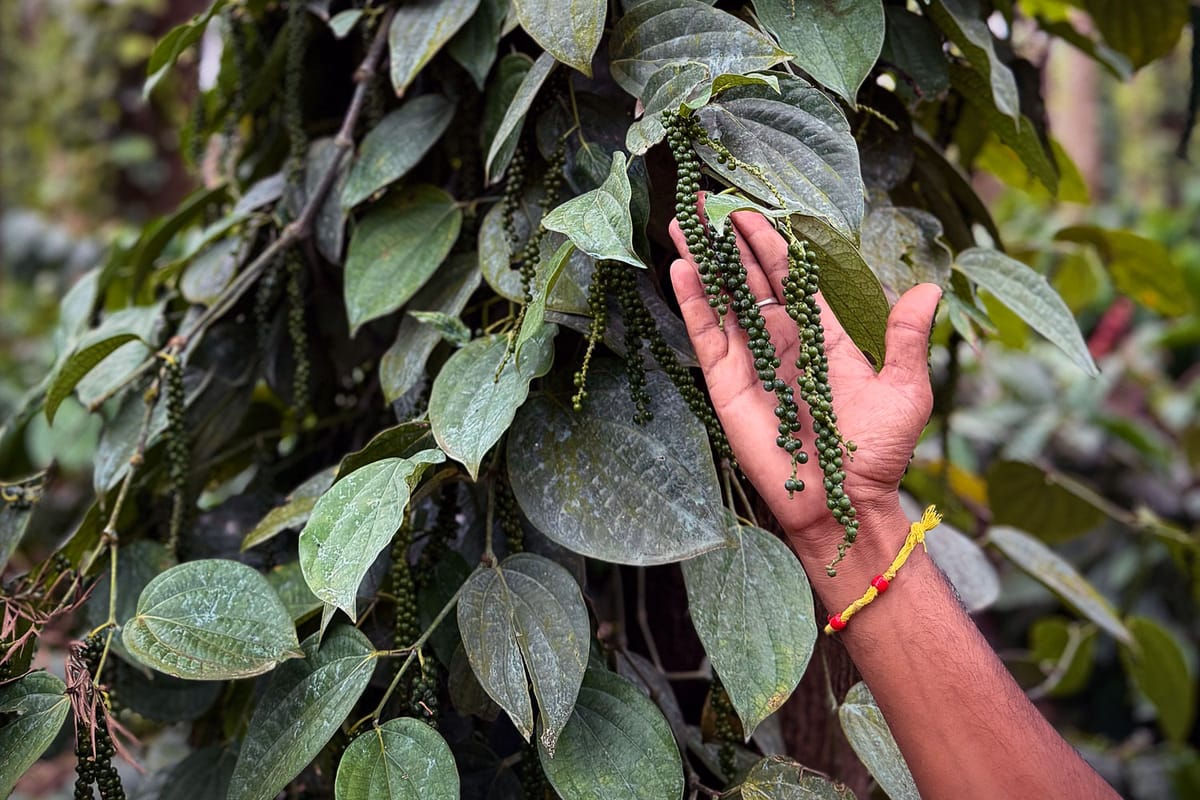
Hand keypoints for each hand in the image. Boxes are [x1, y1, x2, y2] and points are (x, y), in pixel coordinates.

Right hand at [668, 209, 940, 560]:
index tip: (750, 212)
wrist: (843, 504)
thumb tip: (928, 287)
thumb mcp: (905, 391)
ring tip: (683, 224)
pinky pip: (709, 337)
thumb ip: (908, 339)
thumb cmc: (878, 452)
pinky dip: (694, 304)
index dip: (771, 244)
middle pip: (751, 280)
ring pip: (724, 301)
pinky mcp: (728, 385)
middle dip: (730, 241)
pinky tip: (681, 270)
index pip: (792, 278)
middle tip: (706, 202)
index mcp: (824, 337)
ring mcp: (753, 362)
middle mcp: (784, 343)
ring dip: (705, 263)